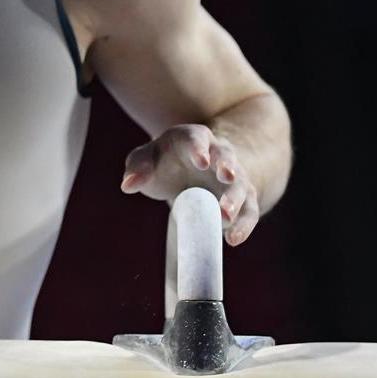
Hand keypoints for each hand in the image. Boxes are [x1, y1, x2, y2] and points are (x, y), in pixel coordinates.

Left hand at [121, 124, 258, 245]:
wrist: (187, 173)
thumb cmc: (162, 163)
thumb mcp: (145, 160)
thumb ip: (138, 168)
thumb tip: (128, 184)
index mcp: (193, 138)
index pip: (197, 139)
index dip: (200, 148)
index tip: (202, 161)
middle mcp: (218, 153)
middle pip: (227, 157)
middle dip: (228, 167)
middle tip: (227, 178)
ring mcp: (232, 175)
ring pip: (240, 184)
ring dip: (236, 199)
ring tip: (225, 217)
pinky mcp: (241, 198)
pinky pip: (248, 210)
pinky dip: (244, 224)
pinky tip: (233, 239)